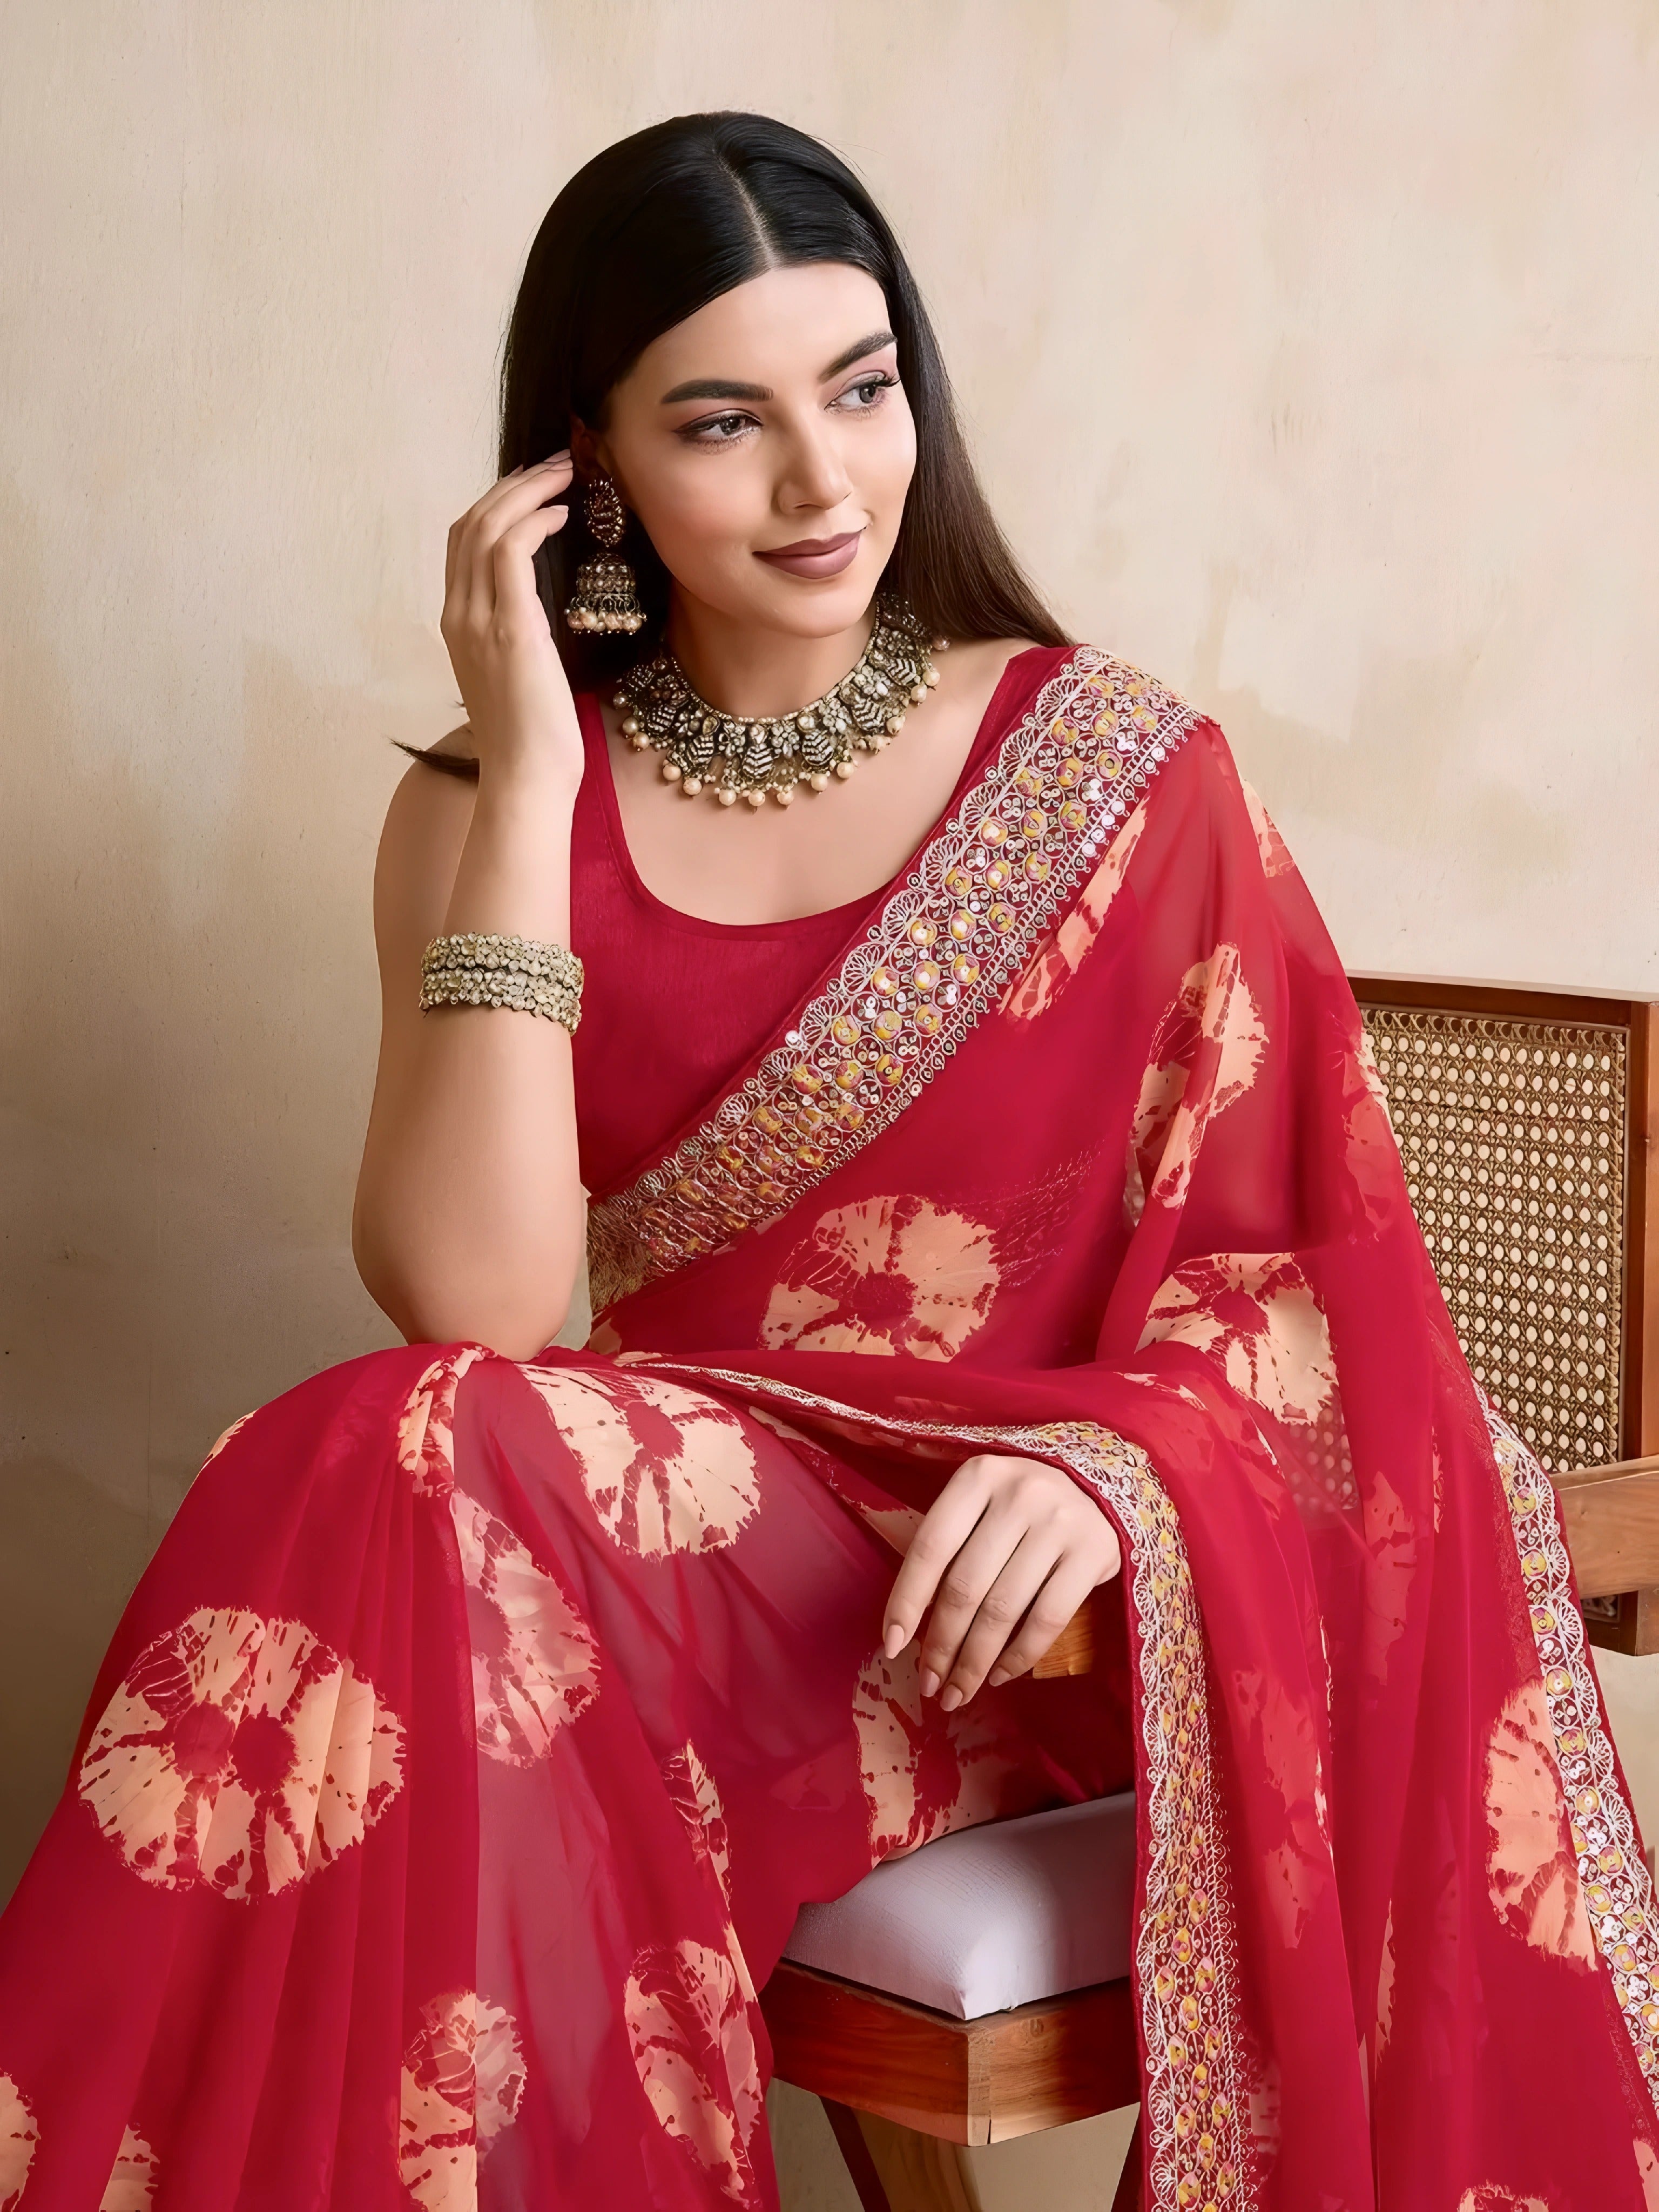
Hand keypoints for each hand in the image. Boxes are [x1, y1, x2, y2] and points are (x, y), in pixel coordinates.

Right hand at [441, 455, 581, 783]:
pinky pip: (511, 551)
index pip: (463, 542)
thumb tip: (543, 611)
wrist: (527, 779)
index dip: (497, 504)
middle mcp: (458, 615)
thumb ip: (518, 635)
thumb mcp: (519, 674)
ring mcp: (478, 620)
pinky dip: (534, 522)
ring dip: (527, 491)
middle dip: (512, 485)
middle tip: (556, 465)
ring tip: (565, 474)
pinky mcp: (510, 627)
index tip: (536, 487)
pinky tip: (561, 514)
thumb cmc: (533, 739)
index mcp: (458, 624)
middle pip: (470, 522)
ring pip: (487, 525)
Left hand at [882, 1454, 1121, 1708]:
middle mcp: (1019, 1494)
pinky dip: (1019, 1656)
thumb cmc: (1023, 1506)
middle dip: (941, 1646)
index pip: (930, 1547)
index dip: (906, 1601)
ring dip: (975, 1662)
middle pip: (964, 1586)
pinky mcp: (1094, 1553)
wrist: (1101, 1490)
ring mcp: (1059, 1523)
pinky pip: (1047, 1619)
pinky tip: (1000, 1676)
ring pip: (1003, 1609)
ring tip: (958, 1692)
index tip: (891, 1647)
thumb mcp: (982, 1504)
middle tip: (930, 1686)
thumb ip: (950, 1546)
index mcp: (978, 1477)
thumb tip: (907, 1626)